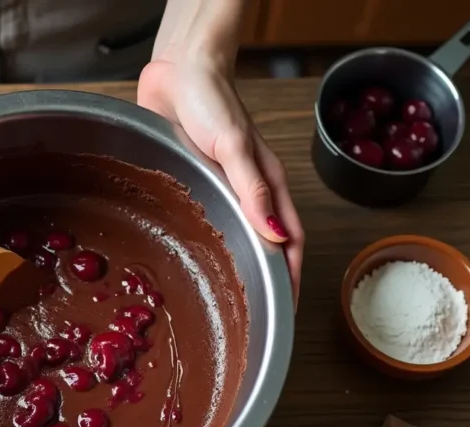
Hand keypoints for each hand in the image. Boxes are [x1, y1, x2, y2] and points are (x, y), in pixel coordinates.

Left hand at [138, 59, 303, 303]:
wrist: (179, 70)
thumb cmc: (210, 100)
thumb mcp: (234, 146)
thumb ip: (253, 190)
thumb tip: (273, 236)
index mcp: (268, 183)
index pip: (289, 241)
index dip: (291, 277)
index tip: (285, 309)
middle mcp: (249, 190)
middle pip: (266, 243)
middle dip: (267, 279)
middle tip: (257, 314)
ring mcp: (223, 187)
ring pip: (237, 233)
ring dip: (239, 262)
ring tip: (229, 295)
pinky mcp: (197, 180)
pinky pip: (208, 217)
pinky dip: (210, 240)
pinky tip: (197, 255)